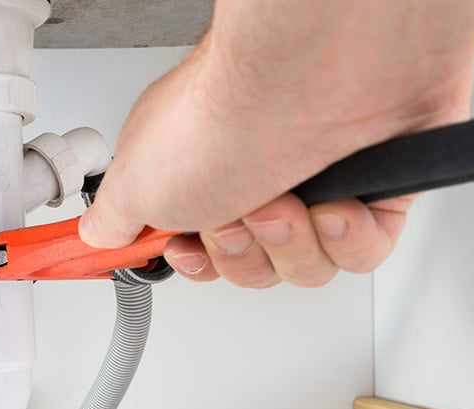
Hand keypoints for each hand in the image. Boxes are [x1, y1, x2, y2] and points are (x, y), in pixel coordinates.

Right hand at [81, 0, 473, 287]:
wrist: (309, 75)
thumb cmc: (225, 114)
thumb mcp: (134, 183)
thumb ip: (113, 218)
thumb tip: (100, 232)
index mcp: (199, 174)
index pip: (196, 248)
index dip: (192, 259)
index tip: (184, 247)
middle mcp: (256, 178)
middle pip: (251, 268)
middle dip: (242, 253)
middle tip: (238, 213)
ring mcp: (315, 183)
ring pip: (305, 267)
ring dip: (291, 243)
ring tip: (287, 199)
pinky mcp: (374, 189)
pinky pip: (361, 253)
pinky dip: (347, 238)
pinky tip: (336, 202)